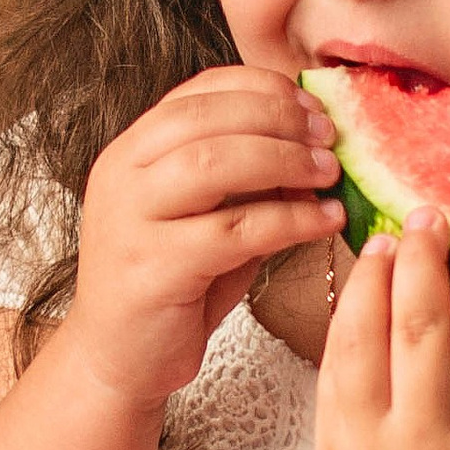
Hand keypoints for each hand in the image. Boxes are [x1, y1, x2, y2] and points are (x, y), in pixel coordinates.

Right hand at [66, 67, 342, 413]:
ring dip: (285, 161)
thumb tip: (318, 143)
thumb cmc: (173, 284)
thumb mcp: (205, 215)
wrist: (119, 359)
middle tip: (330, 137)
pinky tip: (324, 221)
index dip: (263, 90)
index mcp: (132, 150)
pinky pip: (234, 229)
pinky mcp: (153, 267)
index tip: (313, 105)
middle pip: (207, 118)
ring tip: (330, 174)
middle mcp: (122, 175)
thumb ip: (246, 177)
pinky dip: (290, 218)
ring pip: (214, 163)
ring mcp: (131, 220)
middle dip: (279, 119)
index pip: (198, 92)